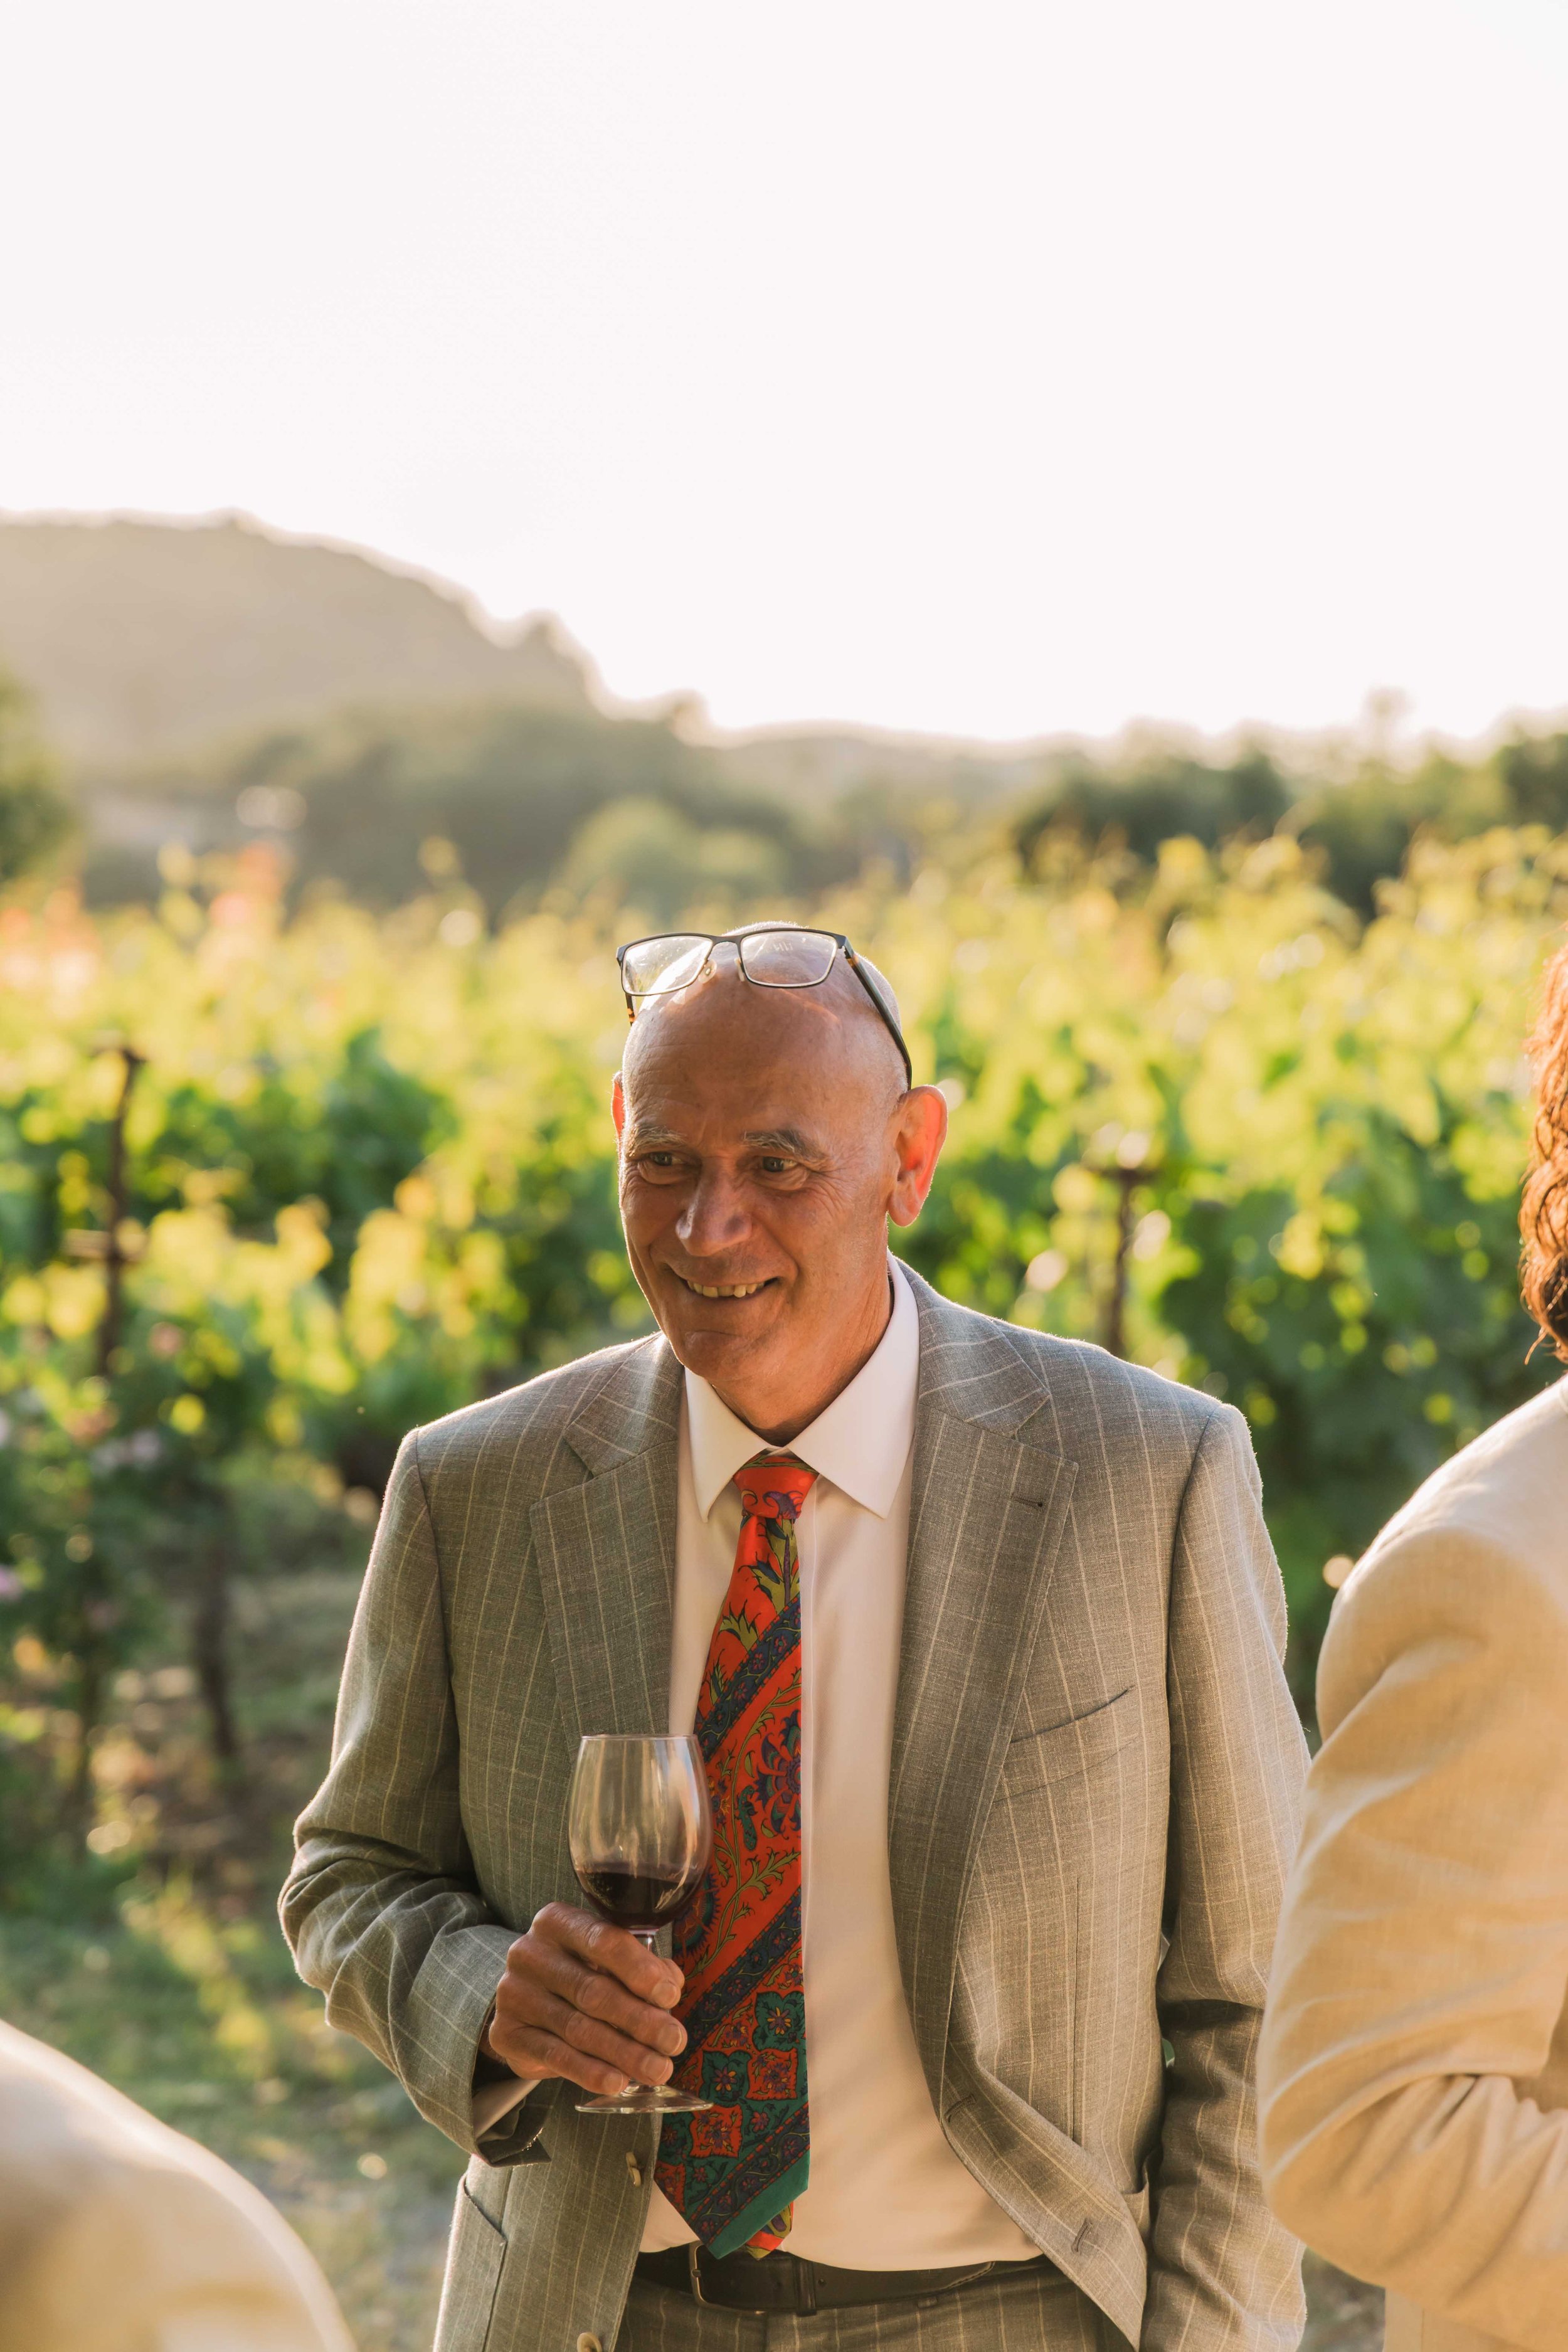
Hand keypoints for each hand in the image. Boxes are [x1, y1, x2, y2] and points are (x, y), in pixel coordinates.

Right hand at [483, 1903, 686, 2096]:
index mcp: (558, 1922)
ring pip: (578, 2028)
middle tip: (674, 2042)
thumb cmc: (579, 1972)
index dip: (640, 1969)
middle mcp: (530, 1952)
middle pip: (593, 1990)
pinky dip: (591, 2072)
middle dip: (640, 2020)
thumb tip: (670, 1986)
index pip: (603, 1940)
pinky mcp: (507, 2033)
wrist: (525, 2002)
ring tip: (658, 2069)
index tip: (671, 1996)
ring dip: (625, 2053)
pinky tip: (619, 2081)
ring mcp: (514, 1994)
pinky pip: (556, 2056)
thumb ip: (643, 1966)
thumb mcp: (607, 1959)